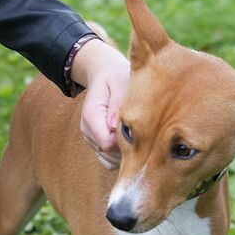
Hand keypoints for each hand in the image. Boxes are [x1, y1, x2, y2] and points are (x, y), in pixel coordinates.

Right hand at [71, 39, 129, 169]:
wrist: (104, 74)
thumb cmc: (117, 77)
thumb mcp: (120, 83)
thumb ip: (117, 104)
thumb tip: (115, 127)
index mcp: (91, 116)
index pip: (108, 143)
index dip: (127, 142)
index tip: (142, 131)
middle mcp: (87, 130)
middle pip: (110, 154)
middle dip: (128, 149)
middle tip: (146, 135)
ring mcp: (90, 139)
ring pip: (110, 160)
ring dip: (125, 153)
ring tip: (139, 136)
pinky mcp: (96, 143)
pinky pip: (108, 160)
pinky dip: (120, 155)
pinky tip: (131, 141)